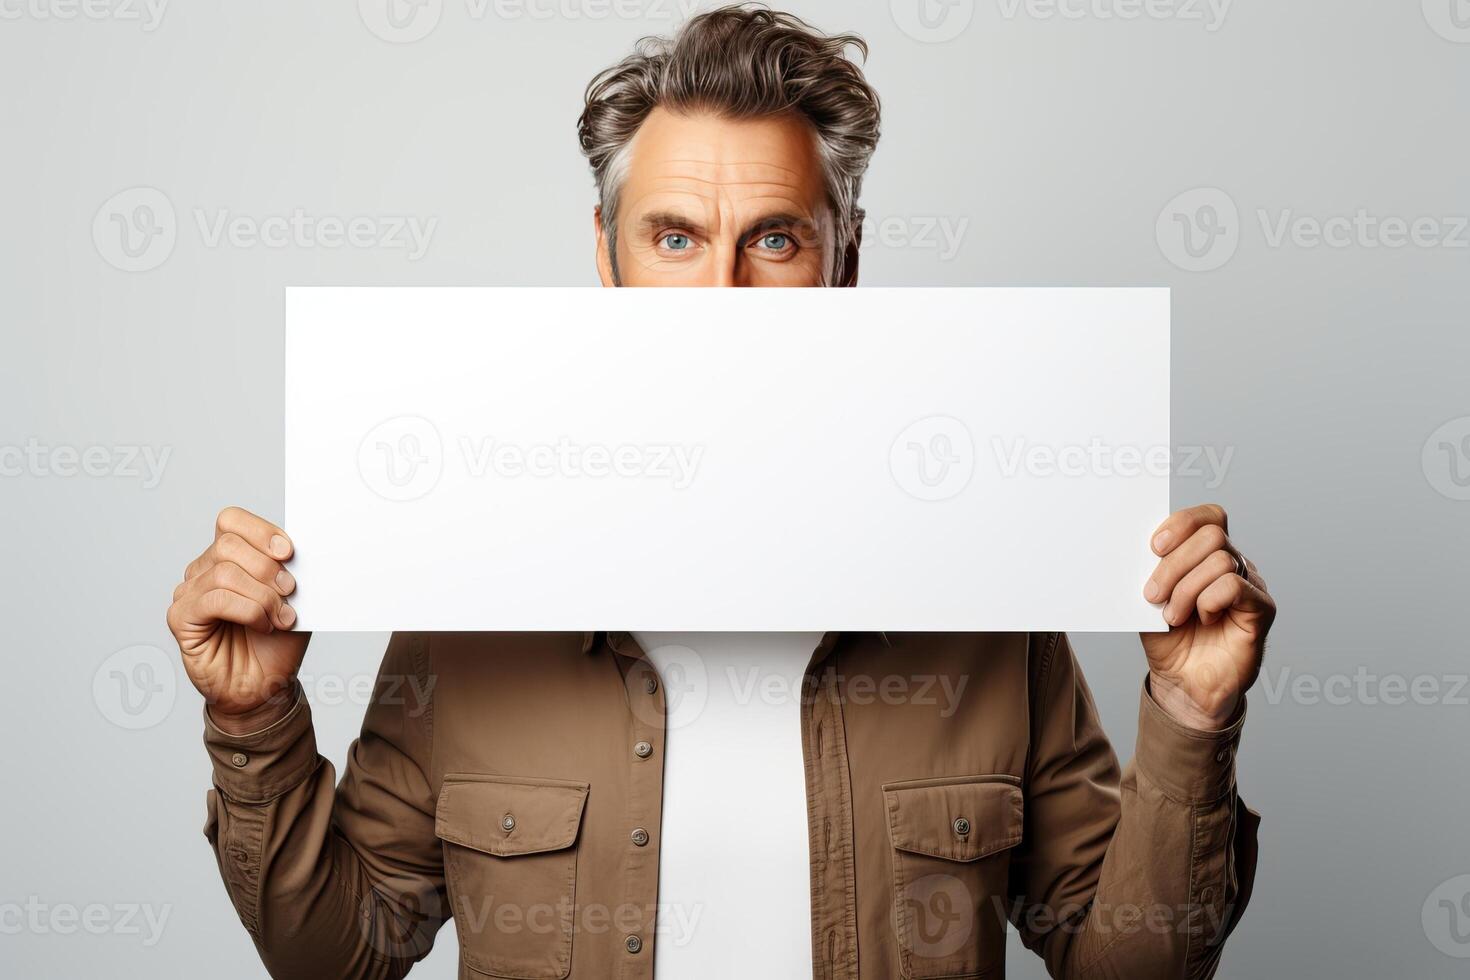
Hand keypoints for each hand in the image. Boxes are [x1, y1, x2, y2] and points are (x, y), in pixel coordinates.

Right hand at [166, 507, 309, 733]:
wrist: (265, 687)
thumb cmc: (276, 642)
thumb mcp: (294, 599)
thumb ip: (290, 572)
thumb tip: (298, 549)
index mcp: (228, 558)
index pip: (231, 521)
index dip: (261, 531)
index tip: (289, 552)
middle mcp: (203, 571)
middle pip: (228, 544)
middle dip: (267, 567)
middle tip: (290, 592)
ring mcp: (188, 594)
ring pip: (223, 572)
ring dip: (262, 595)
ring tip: (280, 616)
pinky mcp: (180, 618)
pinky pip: (213, 599)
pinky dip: (248, 610)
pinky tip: (262, 625)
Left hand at [1140, 504, 1275, 730]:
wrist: (1183, 684)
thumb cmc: (1169, 640)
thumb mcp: (1150, 599)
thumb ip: (1151, 570)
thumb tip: (1141, 547)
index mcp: (1207, 555)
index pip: (1208, 516)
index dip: (1181, 524)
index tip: (1152, 547)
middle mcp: (1234, 564)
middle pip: (1212, 535)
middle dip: (1173, 564)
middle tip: (1152, 595)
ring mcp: (1250, 585)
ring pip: (1220, 560)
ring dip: (1186, 589)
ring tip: (1172, 616)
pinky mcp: (1261, 609)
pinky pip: (1235, 586)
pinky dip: (1209, 601)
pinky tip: (1202, 619)